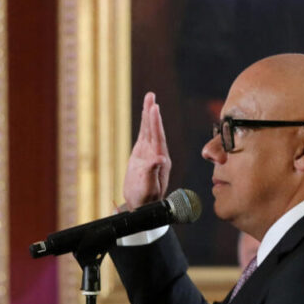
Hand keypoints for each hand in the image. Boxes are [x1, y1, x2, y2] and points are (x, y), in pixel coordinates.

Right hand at [122, 92, 171, 209]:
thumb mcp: (149, 187)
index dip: (155, 122)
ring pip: (149, 131)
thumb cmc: (145, 199)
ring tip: (149, 99)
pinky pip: (144, 136)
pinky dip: (145, 125)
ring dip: (149, 115)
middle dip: (152, 113)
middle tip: (151, 96)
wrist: (143, 207)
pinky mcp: (143, 155)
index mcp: (161, 160)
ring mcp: (150, 154)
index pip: (158, 137)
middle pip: (154, 129)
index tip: (153, 108)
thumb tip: (158, 158)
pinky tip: (146, 115)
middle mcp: (158, 154)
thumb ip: (153, 172)